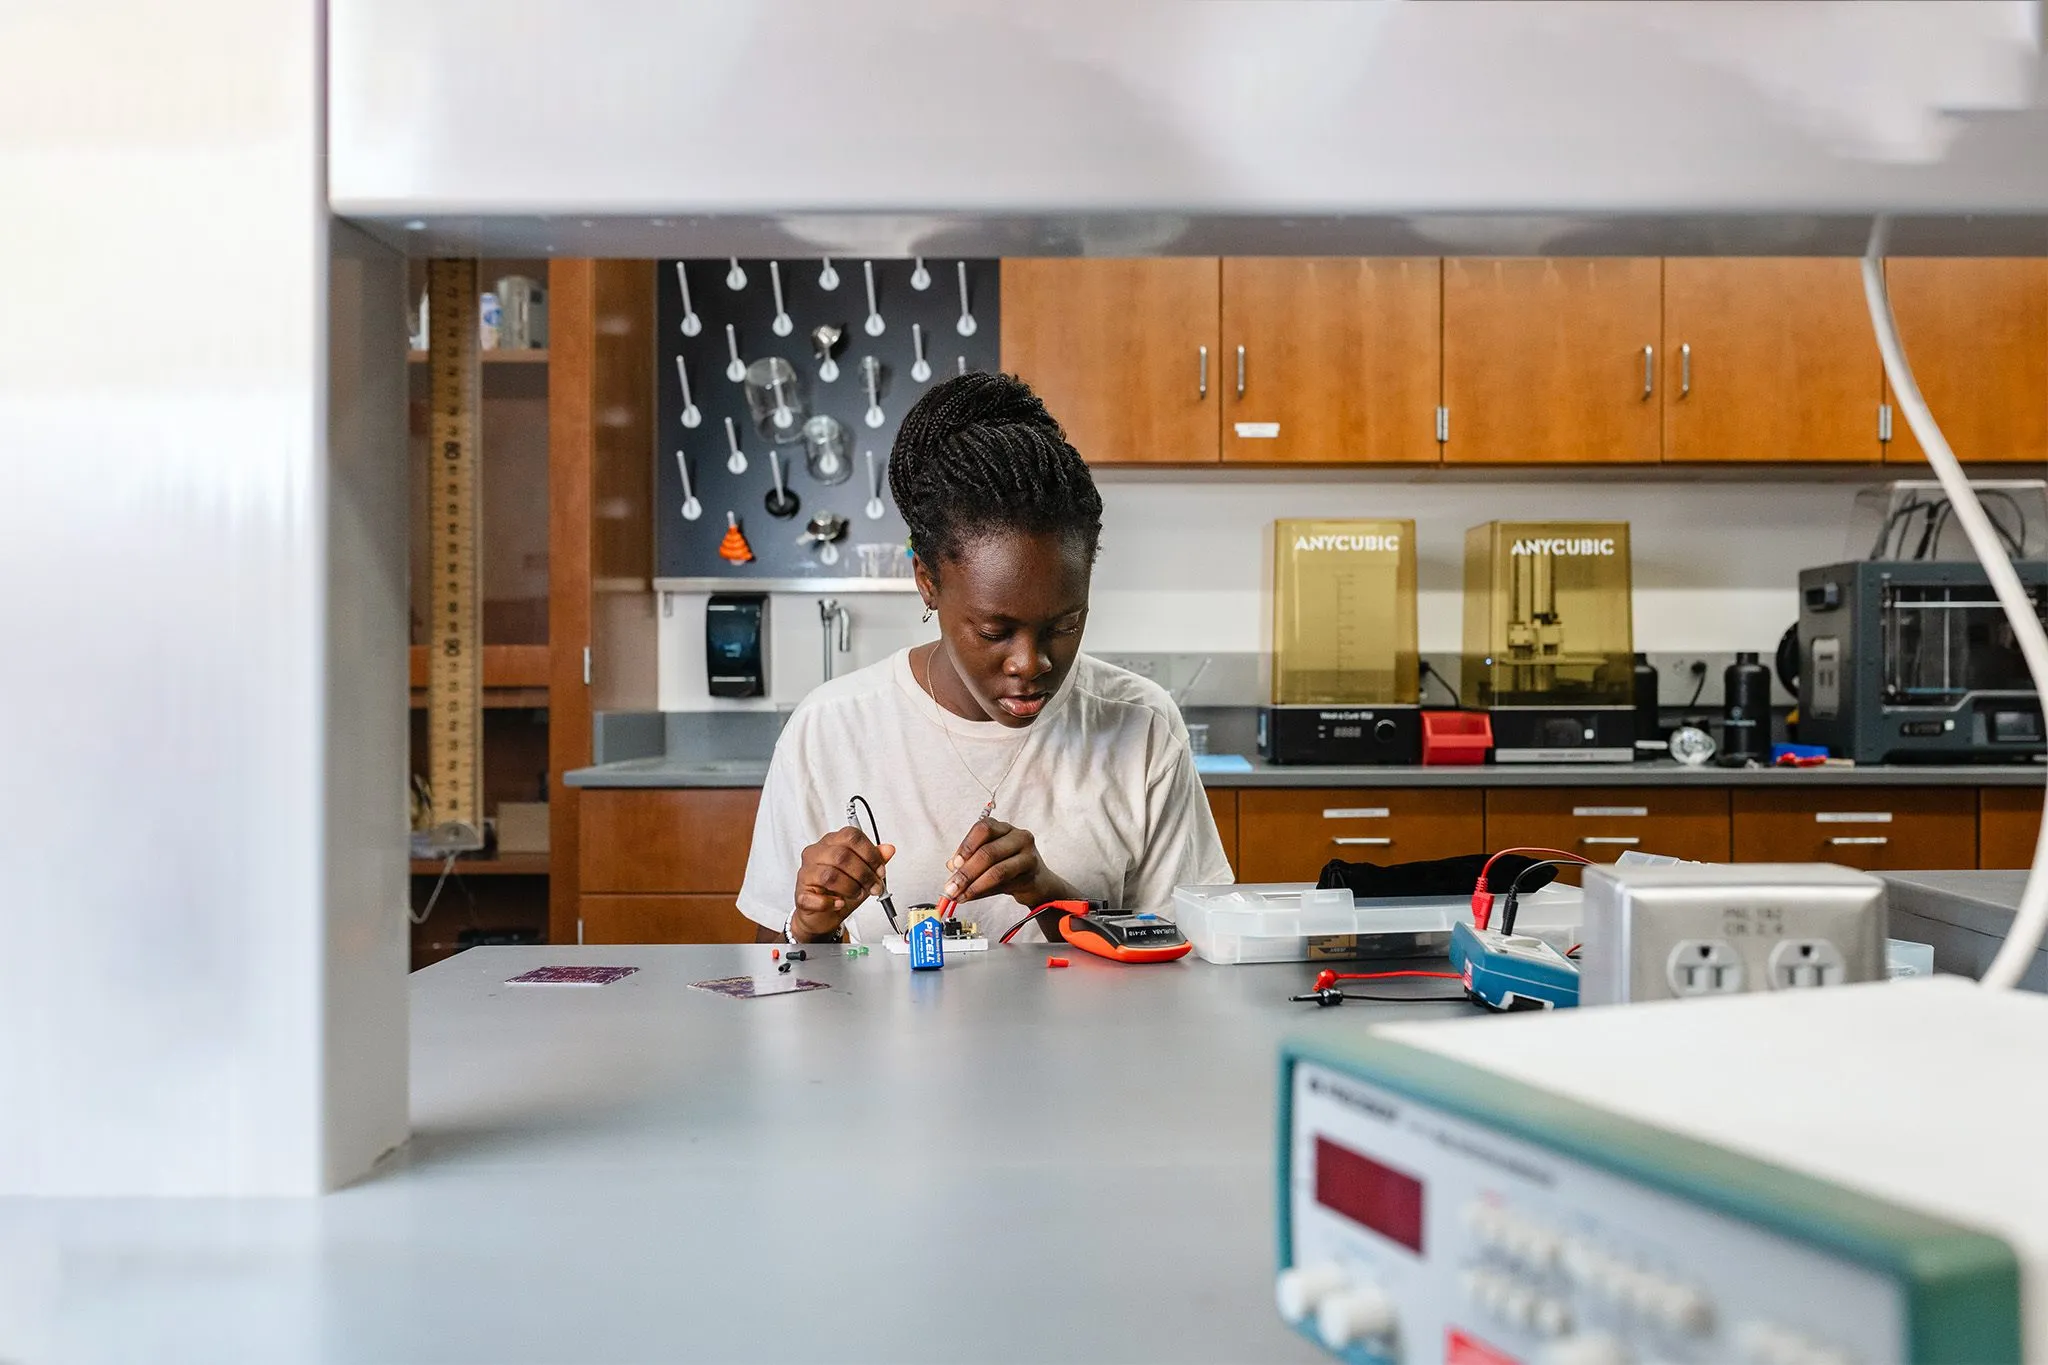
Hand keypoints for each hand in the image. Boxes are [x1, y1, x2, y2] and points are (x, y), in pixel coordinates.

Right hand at [792, 827, 894, 941]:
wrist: (823, 915)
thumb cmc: (841, 891)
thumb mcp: (863, 873)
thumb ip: (875, 860)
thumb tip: (888, 849)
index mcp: (831, 842)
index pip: (851, 836)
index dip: (870, 853)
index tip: (880, 870)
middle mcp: (816, 853)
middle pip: (842, 855)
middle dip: (864, 874)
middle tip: (873, 887)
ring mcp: (805, 873)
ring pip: (830, 875)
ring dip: (850, 888)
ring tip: (856, 894)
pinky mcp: (800, 894)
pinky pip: (816, 898)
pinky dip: (832, 903)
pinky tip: (839, 903)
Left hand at [943, 818, 1074, 909]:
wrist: (1038, 882)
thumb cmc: (1010, 866)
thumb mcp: (987, 859)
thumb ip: (969, 861)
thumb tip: (952, 870)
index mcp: (1003, 828)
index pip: (983, 829)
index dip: (966, 846)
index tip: (953, 864)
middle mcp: (1018, 836)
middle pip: (988, 852)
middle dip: (965, 873)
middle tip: (951, 887)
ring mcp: (1027, 855)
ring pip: (996, 870)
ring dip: (973, 885)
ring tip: (960, 895)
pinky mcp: (1031, 874)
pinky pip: (1004, 884)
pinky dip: (984, 892)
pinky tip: (972, 896)